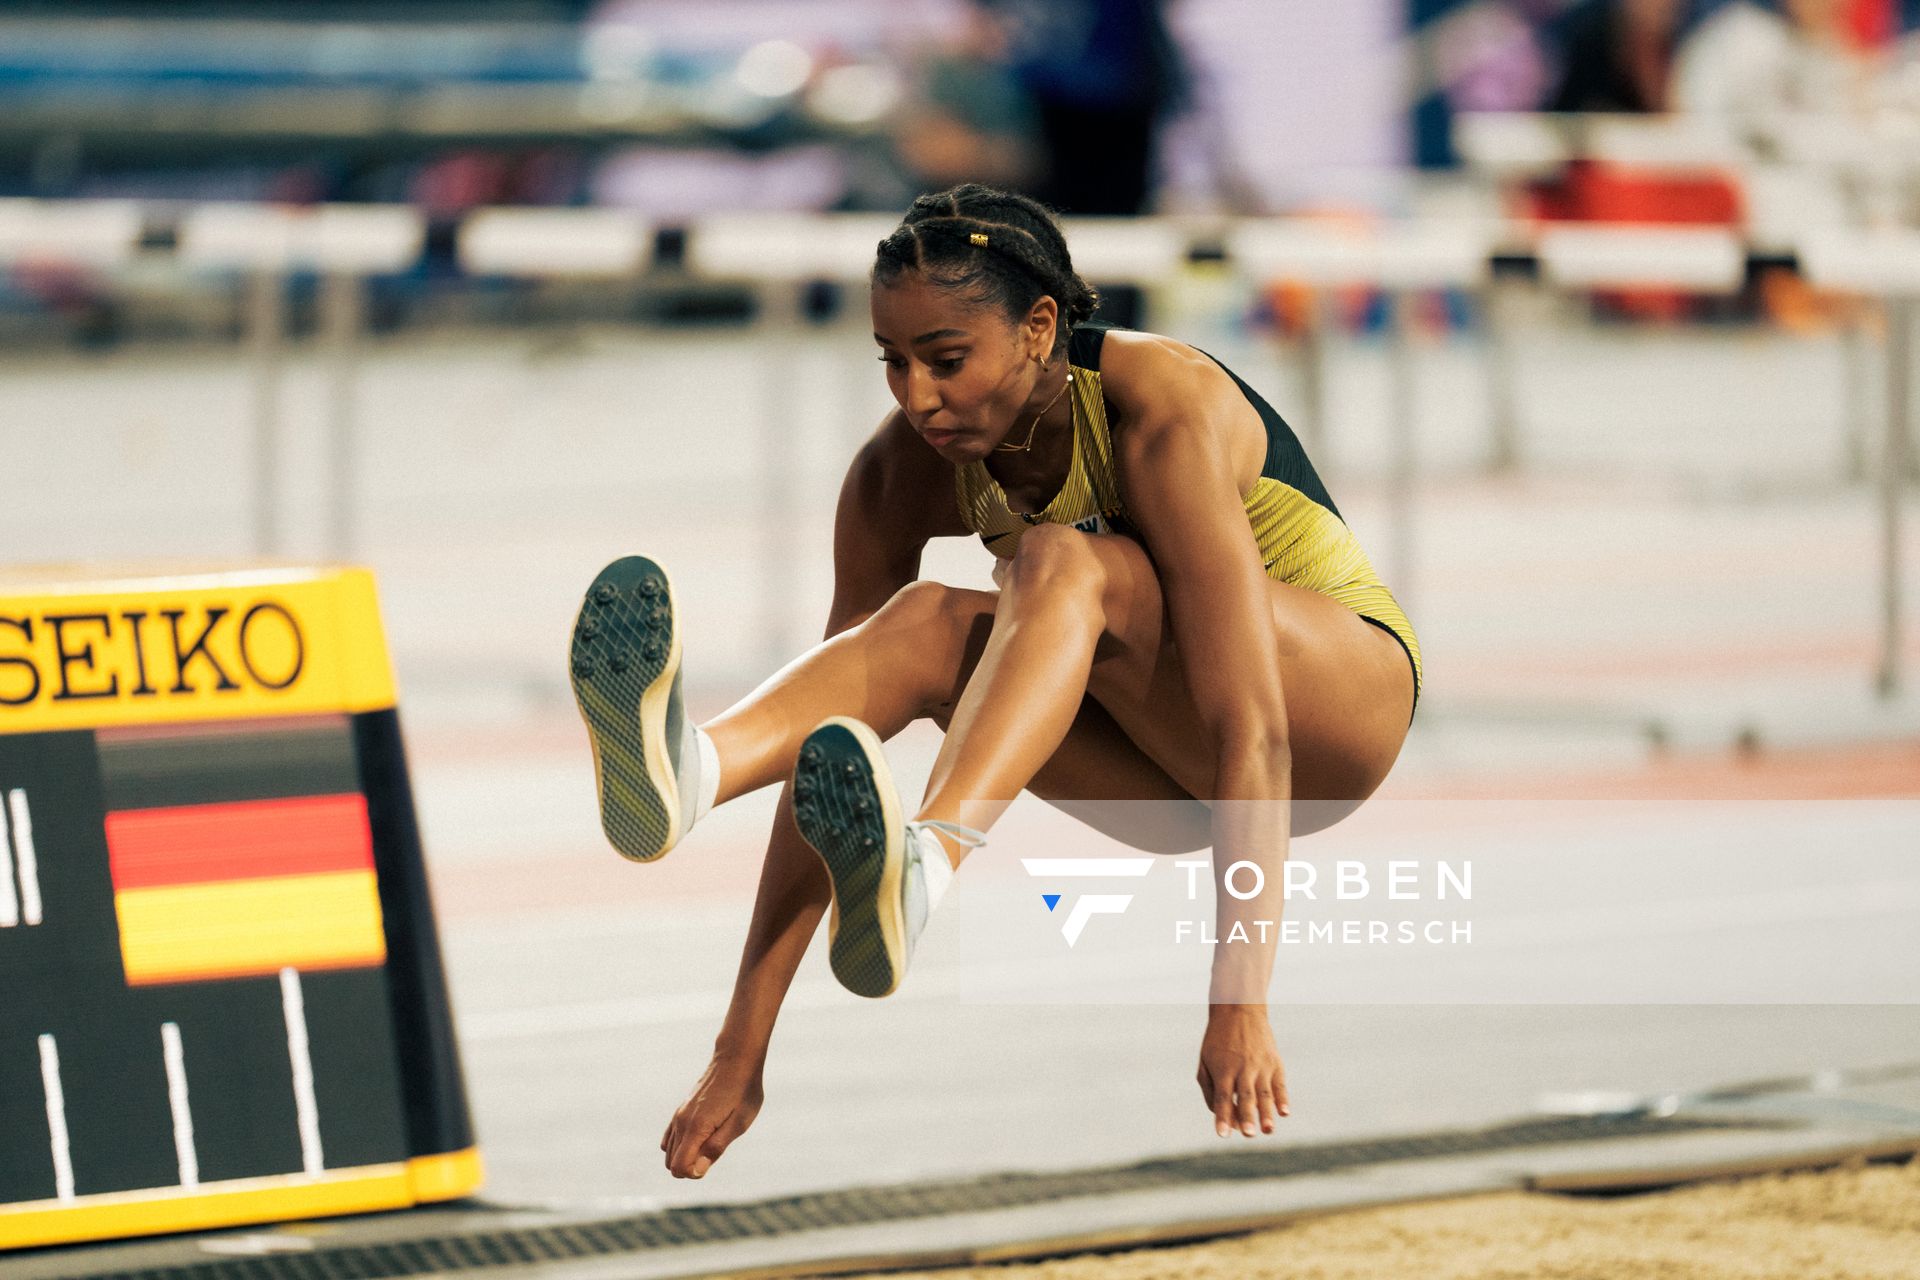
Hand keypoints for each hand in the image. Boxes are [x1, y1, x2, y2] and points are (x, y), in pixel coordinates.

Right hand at [661, 1051, 764, 1177]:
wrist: (736, 1060)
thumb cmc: (743, 1092)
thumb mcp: (739, 1122)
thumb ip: (716, 1147)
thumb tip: (696, 1171)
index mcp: (695, 1128)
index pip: (678, 1168)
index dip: (695, 1173)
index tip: (714, 1158)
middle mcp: (681, 1122)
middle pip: (671, 1164)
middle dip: (691, 1166)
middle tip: (716, 1149)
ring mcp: (678, 1115)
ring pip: (669, 1151)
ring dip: (687, 1155)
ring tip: (713, 1140)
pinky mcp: (680, 1110)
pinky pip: (670, 1137)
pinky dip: (682, 1145)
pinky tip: (702, 1135)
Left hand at [1197, 1006, 1288, 1137]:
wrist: (1239, 1009)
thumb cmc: (1218, 1041)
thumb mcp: (1205, 1061)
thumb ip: (1209, 1089)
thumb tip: (1221, 1115)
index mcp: (1222, 1069)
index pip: (1221, 1097)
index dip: (1222, 1117)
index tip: (1222, 1135)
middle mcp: (1242, 1068)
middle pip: (1244, 1096)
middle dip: (1246, 1116)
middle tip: (1249, 1134)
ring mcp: (1260, 1065)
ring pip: (1264, 1093)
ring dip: (1266, 1113)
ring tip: (1267, 1130)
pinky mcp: (1274, 1063)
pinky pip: (1280, 1084)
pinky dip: (1283, 1099)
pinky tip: (1284, 1112)